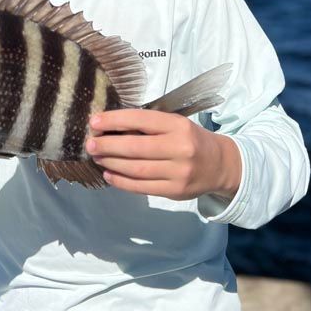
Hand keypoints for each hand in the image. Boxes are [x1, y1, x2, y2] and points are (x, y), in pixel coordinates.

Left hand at [86, 109, 241, 200]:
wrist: (220, 165)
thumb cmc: (191, 140)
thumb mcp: (176, 124)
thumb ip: (150, 126)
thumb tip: (111, 127)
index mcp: (178, 125)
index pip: (141, 119)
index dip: (115, 120)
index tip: (94, 122)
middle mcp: (180, 148)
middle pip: (135, 147)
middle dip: (108, 145)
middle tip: (90, 143)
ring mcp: (178, 172)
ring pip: (136, 169)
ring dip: (111, 163)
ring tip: (97, 157)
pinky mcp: (175, 191)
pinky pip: (142, 187)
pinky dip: (121, 181)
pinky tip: (110, 174)